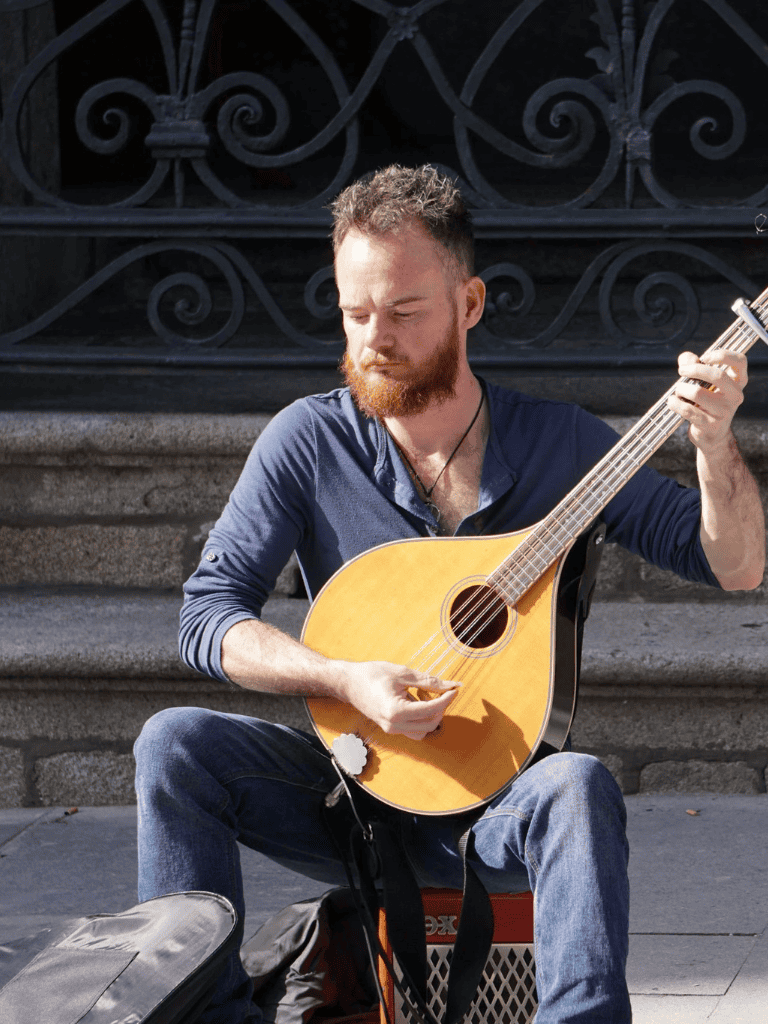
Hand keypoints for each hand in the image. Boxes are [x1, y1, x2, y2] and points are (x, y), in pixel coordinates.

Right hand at [339, 660, 459, 739]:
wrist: (348, 682)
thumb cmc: (371, 674)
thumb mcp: (402, 673)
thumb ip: (428, 681)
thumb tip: (450, 685)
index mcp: (395, 711)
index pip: (431, 710)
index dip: (446, 699)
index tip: (454, 689)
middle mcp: (393, 725)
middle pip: (430, 724)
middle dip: (441, 707)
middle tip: (440, 690)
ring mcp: (392, 729)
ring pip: (423, 731)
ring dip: (431, 715)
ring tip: (424, 695)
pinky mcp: (391, 728)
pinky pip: (414, 729)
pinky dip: (421, 718)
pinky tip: (416, 700)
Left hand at [668, 350, 746, 452]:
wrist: (712, 435)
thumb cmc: (706, 402)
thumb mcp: (704, 382)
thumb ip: (694, 364)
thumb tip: (686, 359)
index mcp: (738, 382)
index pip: (739, 361)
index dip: (722, 355)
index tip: (704, 357)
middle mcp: (735, 396)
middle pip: (717, 375)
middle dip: (694, 370)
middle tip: (681, 371)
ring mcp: (724, 412)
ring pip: (697, 393)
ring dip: (681, 389)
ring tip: (678, 391)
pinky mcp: (710, 425)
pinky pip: (688, 410)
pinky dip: (675, 403)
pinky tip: (672, 401)